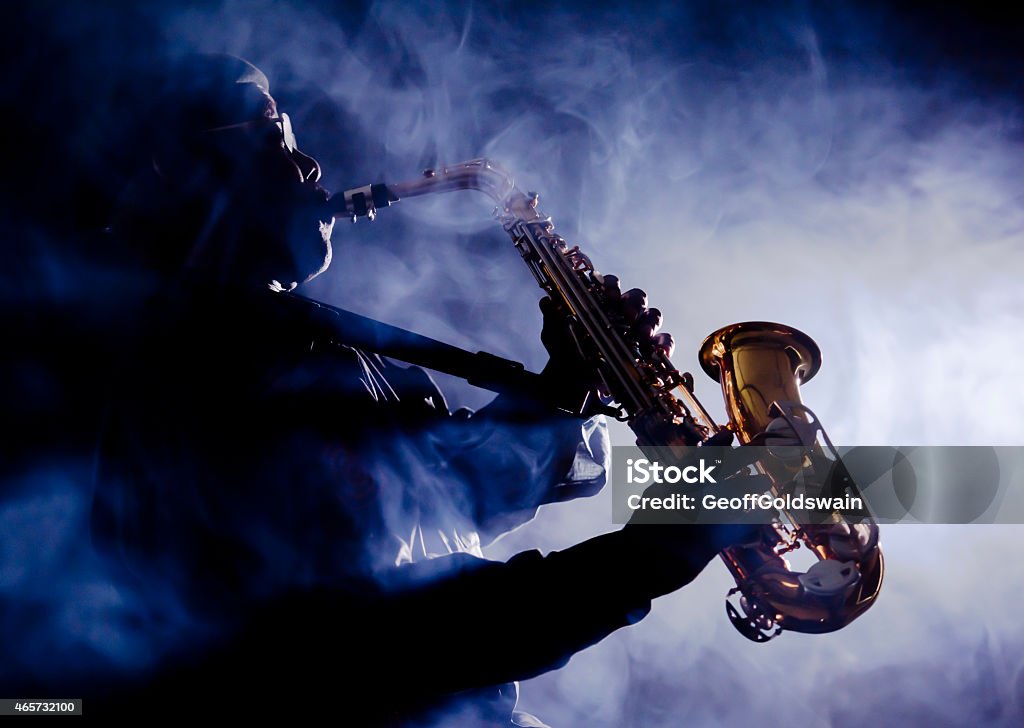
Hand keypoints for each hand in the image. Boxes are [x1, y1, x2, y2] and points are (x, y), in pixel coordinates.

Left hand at [538, 279, 675, 401]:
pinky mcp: (647, 351)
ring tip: (643, 335)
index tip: (609, 295)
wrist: (572, 383)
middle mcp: (622, 314)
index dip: (613, 286)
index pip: (612, 285)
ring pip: (653, 316)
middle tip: (629, 315)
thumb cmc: (566, 353)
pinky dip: (665, 344)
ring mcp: (636, 331)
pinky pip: (663, 343)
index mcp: (602, 303)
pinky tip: (661, 351)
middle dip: (636, 303)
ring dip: (650, 322)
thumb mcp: (554, 335)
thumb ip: (552, 317)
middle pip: (637, 298)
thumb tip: (546, 302)